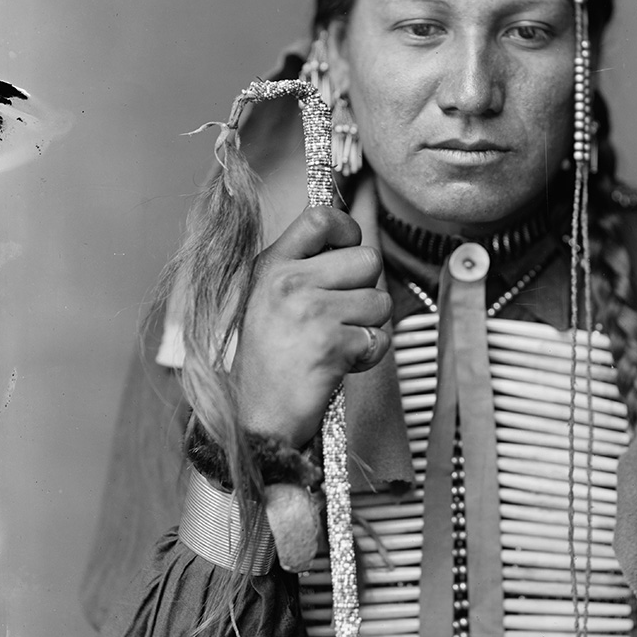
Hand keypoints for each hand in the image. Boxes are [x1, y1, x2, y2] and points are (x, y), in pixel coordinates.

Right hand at [231, 207, 391, 447]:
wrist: (256, 418)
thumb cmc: (268, 362)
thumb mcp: (268, 300)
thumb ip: (303, 267)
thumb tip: (348, 239)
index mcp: (272, 266)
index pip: (320, 218)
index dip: (347, 229)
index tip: (349, 248)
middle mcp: (289, 282)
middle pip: (367, 260)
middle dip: (366, 289)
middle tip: (341, 316)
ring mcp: (311, 312)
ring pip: (380, 301)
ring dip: (368, 326)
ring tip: (336, 343)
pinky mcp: (332, 345)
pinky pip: (380, 338)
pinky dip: (368, 356)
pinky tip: (339, 365)